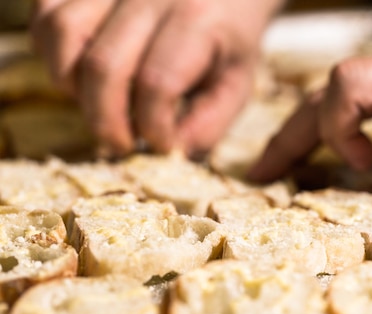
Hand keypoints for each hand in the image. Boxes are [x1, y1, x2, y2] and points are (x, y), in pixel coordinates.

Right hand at [32, 0, 281, 155]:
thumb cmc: (229, 37)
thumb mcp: (236, 81)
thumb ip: (210, 121)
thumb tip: (171, 153)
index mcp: (198, 18)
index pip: (157, 82)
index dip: (154, 127)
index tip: (163, 146)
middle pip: (104, 64)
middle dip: (107, 121)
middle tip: (123, 144)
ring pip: (64, 33)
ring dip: (73, 87)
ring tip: (102, 107)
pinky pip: (46, 12)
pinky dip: (53, 52)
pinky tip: (82, 75)